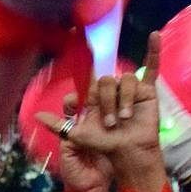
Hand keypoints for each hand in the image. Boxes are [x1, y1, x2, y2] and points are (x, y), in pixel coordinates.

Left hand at [35, 33, 163, 191]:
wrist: (124, 155)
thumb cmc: (101, 147)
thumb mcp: (74, 137)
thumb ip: (57, 125)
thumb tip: (36, 116)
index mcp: (93, 98)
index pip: (89, 81)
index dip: (88, 74)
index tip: (87, 61)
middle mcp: (110, 92)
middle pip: (104, 80)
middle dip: (105, 101)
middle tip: (109, 122)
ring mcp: (128, 91)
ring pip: (123, 80)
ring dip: (122, 100)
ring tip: (123, 119)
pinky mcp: (146, 92)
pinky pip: (151, 69)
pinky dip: (154, 51)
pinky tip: (155, 37)